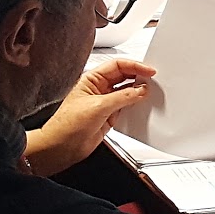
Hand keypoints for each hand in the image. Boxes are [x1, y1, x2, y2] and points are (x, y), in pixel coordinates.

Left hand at [26, 58, 155, 177]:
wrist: (62, 147)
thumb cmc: (67, 124)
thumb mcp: (98, 106)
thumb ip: (122, 97)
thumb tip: (140, 90)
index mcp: (91, 79)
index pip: (117, 66)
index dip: (135, 66)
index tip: (148, 71)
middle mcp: (99, 89)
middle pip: (124, 77)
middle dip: (138, 77)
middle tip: (152, 80)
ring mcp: (105, 103)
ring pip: (127, 92)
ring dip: (138, 92)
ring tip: (149, 93)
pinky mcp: (109, 116)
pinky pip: (127, 107)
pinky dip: (136, 106)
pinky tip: (141, 106)